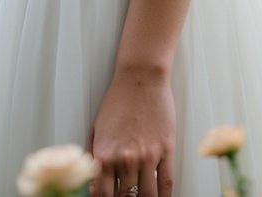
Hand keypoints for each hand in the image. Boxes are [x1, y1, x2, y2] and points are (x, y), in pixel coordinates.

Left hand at [90, 65, 174, 196]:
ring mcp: (148, 156)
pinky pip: (167, 183)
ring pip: (147, 196)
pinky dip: (164, 196)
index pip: (102, 195)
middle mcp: (125, 159)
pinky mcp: (166, 150)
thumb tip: (94, 182)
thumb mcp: (97, 128)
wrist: (141, 77)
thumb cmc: (119, 99)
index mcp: (105, 155)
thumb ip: (95, 157)